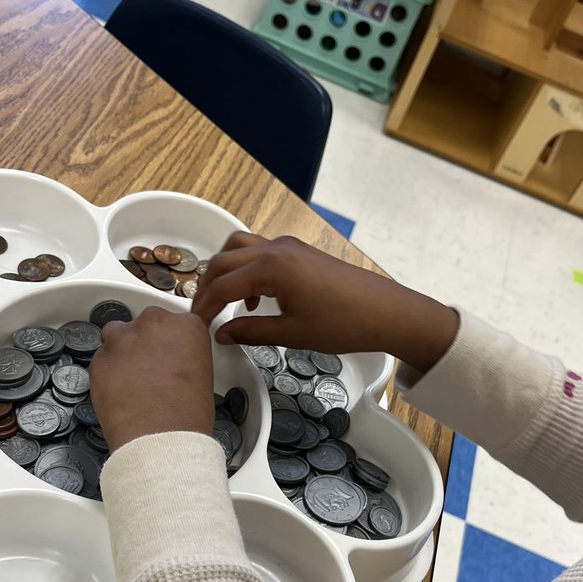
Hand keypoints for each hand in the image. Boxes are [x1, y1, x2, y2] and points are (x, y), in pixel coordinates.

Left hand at [89, 308, 214, 451]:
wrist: (160, 437)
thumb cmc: (185, 415)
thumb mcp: (203, 376)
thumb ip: (185, 356)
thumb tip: (175, 362)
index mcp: (185, 326)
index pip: (177, 322)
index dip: (171, 342)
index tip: (169, 355)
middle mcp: (153, 324)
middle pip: (146, 324)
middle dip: (146, 343)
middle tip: (152, 369)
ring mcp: (122, 339)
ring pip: (117, 334)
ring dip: (123, 351)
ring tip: (132, 378)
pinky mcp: (99, 359)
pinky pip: (101, 359)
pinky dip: (108, 372)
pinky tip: (119, 391)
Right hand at [193, 232, 457, 374]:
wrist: (387, 312)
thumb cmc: (345, 324)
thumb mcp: (292, 334)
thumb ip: (251, 332)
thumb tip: (223, 335)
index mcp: (271, 268)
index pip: (222, 285)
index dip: (204, 307)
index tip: (195, 327)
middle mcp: (276, 249)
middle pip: (224, 260)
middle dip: (207, 287)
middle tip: (200, 314)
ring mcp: (289, 246)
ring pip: (240, 247)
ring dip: (225, 271)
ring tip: (221, 302)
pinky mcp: (300, 252)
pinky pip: (260, 251)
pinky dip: (246, 269)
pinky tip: (253, 299)